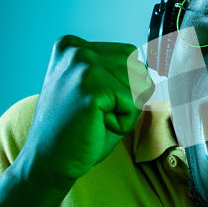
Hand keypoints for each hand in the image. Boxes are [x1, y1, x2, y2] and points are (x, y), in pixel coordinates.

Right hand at [23, 35, 153, 181]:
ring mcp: (82, 65)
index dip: (122, 86)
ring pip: (140, 86)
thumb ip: (122, 71)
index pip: (130, 55)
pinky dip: (123, 122)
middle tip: (95, 114)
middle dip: (127, 97)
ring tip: (95, 119)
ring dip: (126, 110)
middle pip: (139, 69)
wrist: (51, 161)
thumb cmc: (80, 128)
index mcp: (74, 45)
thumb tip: (155, 70)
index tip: (92, 101)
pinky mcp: (91, 87)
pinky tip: (96, 126)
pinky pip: (134, 104)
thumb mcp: (101, 88)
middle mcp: (76, 49)